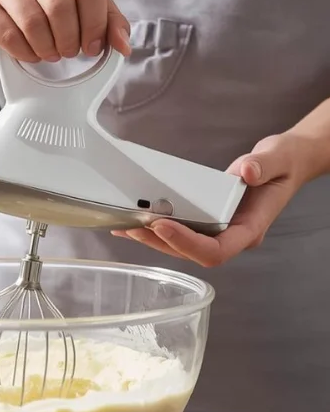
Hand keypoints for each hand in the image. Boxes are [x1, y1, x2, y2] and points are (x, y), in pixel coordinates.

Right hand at [0, 0, 131, 62]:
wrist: (4, 17)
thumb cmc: (49, 12)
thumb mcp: (86, 13)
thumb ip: (110, 25)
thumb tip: (122, 45)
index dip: (95, 24)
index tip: (93, 46)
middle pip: (60, 4)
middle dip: (69, 38)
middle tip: (69, 52)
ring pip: (32, 21)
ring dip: (46, 47)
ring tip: (50, 54)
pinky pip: (7, 34)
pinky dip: (24, 52)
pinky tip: (30, 54)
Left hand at [113, 133, 315, 266]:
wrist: (286, 163)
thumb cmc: (284, 163)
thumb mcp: (278, 158)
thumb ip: (263, 165)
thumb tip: (246, 172)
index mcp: (250, 229)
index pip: (215, 250)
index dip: (187, 243)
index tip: (162, 225)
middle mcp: (232, 236)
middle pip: (191, 252)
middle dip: (160, 242)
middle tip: (132, 225)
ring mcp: (219, 231)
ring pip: (181, 246)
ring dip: (152, 239)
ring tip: (125, 226)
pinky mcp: (207, 222)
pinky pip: (180, 232)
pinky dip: (156, 229)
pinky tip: (133, 222)